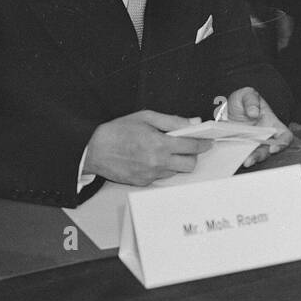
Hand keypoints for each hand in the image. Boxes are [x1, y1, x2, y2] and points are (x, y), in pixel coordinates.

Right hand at [82, 111, 211, 186]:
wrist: (94, 150)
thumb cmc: (117, 131)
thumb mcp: (146, 117)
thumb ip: (172, 121)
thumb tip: (192, 123)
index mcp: (160, 144)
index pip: (192, 147)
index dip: (203, 143)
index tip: (207, 141)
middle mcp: (157, 163)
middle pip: (190, 165)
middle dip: (192, 155)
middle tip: (187, 146)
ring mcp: (150, 175)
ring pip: (176, 172)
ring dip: (176, 162)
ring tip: (164, 150)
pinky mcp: (143, 183)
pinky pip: (161, 177)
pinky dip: (162, 168)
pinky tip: (151, 158)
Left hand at [223, 87, 292, 167]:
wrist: (227, 109)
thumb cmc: (243, 101)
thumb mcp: (246, 95)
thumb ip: (251, 101)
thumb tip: (254, 113)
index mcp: (271, 124)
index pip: (285, 136)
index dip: (282, 143)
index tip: (273, 148)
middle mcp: (265, 137)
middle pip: (268, 150)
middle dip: (260, 156)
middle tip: (250, 159)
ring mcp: (253, 144)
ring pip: (256, 155)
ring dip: (250, 160)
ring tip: (243, 161)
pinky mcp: (241, 148)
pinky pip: (241, 156)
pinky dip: (237, 158)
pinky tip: (231, 157)